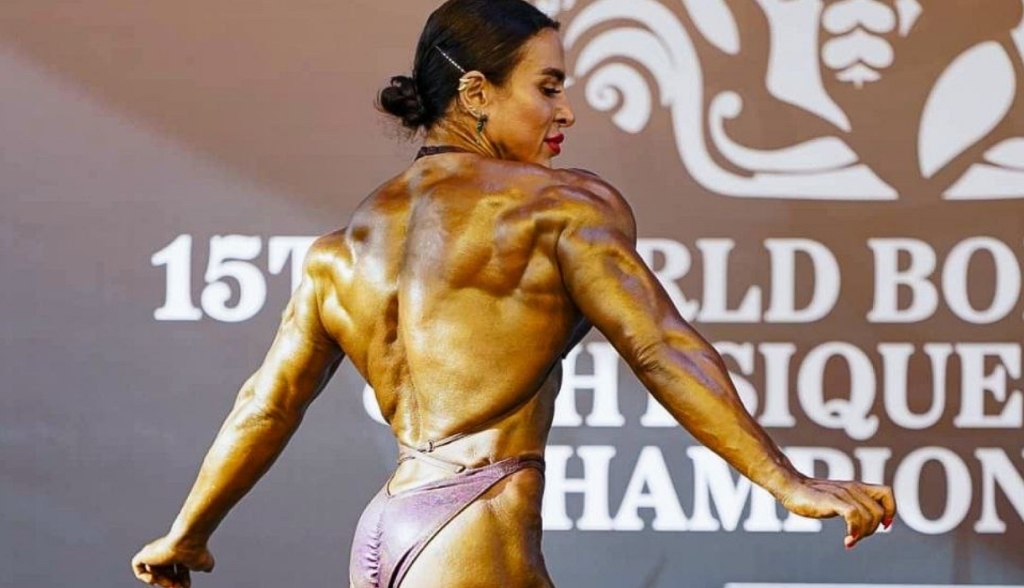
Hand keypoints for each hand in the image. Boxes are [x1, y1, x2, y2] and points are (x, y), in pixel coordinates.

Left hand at [131, 535, 214, 587]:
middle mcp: (166, 550)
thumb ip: (205, 566)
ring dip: (161, 582)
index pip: (178, 568)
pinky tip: (154, 578)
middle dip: (171, 583)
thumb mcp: (204, 562)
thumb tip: (208, 569)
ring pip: (153, 571)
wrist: (188, 541)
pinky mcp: (145, 554)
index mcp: (179, 551)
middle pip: (165, 571)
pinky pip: (138, 566)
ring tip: (169, 585)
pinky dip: (144, 576)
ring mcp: (155, 552)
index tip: (186, 586)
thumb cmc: (196, 551)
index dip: (181, 579)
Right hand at [780, 477, 896, 548]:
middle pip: (879, 511)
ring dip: (863, 534)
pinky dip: (854, 532)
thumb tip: (862, 523)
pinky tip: (847, 540)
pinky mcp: (832, 500)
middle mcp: (853, 488)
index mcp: (856, 486)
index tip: (881, 525)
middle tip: (858, 536)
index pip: (887, 493)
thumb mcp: (836, 497)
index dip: (890, 511)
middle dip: (873, 529)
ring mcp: (843, 493)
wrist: (789, 486)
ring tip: (850, 539)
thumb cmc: (810, 495)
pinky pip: (854, 516)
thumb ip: (851, 504)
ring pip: (869, 516)